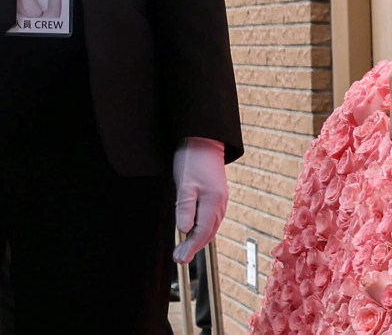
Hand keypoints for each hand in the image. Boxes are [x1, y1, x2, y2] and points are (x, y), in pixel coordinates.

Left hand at [172, 137, 228, 264]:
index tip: (179, 258)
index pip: (202, 232)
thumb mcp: (185, 183)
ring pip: (210, 226)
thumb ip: (185, 206)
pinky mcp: (216, 194)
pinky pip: (210, 217)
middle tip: (179, 258)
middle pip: (207, 232)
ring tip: (185, 249)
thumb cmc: (192, 160)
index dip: (190, 246)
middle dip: (193, 246)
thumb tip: (183, 230)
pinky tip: (194, 230)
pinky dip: (202, 228)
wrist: (204, 140)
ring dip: (197, 238)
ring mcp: (220, 199)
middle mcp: (220, 204)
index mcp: (213, 203)